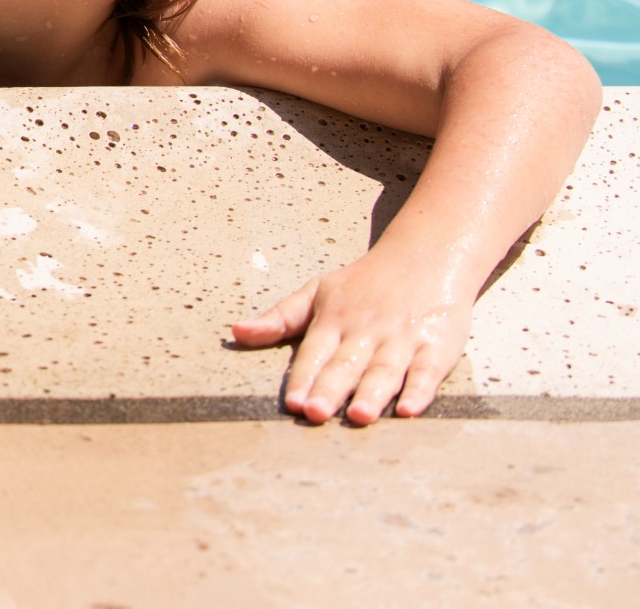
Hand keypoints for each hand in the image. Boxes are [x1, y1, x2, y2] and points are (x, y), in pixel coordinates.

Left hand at [229, 251, 472, 424]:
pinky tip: (409, 410)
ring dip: (372, 393)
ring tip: (358, 416)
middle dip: (330, 389)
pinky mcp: (436, 345)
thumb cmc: (363, 283)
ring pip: (384, 370)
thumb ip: (279, 318)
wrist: (425, 255)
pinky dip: (420, 390)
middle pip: (346, 364)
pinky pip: (428, 371)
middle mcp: (366, 330)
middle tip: (316, 414)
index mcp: (334, 320)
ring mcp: (401, 338)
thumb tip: (236, 333)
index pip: (314, 353)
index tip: (293, 403)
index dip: (303, 378)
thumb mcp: (316, 292)